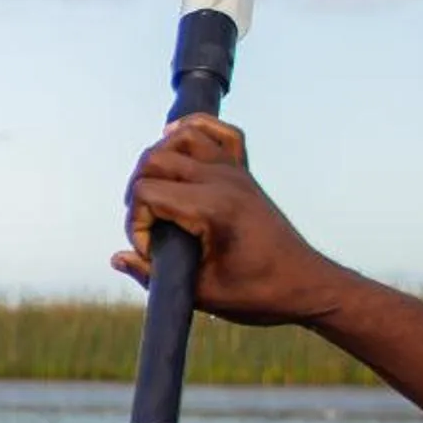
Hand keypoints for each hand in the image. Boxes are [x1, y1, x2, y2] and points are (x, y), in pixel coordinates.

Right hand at [116, 115, 350, 326]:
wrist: (305, 284)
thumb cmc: (256, 294)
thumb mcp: (199, 294)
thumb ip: (151, 275)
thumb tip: (118, 257)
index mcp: (212, 208)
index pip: (146, 192)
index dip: (136, 224)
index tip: (151, 252)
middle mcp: (223, 181)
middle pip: (155, 159)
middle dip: (137, 191)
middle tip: (147, 227)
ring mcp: (235, 173)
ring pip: (182, 137)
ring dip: (157, 159)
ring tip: (153, 192)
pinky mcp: (244, 174)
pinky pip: (220, 133)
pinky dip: (196, 128)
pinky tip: (175, 138)